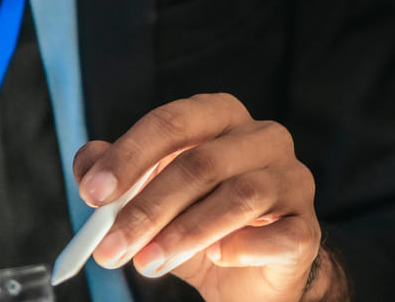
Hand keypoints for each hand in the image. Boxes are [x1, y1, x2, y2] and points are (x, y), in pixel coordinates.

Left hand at [73, 93, 336, 301]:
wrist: (254, 276)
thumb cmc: (201, 222)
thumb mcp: (153, 198)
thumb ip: (120, 176)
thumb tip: (88, 163)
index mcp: (223, 117)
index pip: (175, 121)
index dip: (130, 155)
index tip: (93, 194)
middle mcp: (264, 138)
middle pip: (201, 162)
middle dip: (148, 208)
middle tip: (110, 249)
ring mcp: (292, 179)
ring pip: (238, 198)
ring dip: (184, 234)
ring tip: (147, 264)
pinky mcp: (306, 226)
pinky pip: (276, 235)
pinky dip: (240, 248)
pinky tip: (216, 259)